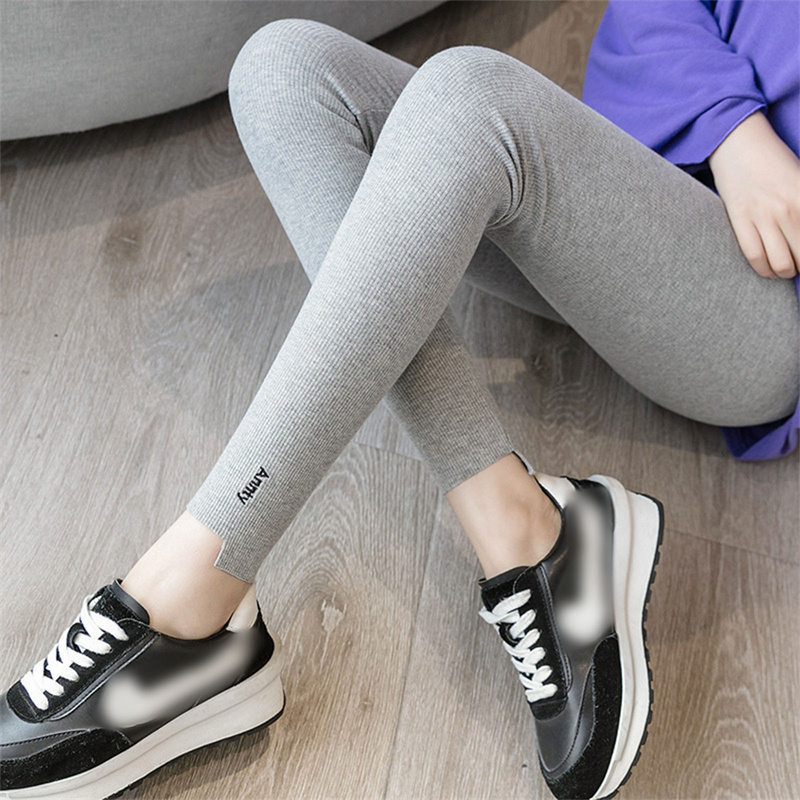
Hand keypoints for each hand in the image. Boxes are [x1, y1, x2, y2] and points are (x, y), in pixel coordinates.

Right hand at [708, 110, 799, 278]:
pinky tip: (768, 270)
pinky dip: (763, 269)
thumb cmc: (773, 160)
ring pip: (780, 262)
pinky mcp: (740, 219)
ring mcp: (762, 215)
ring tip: (786, 269)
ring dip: (785, 272)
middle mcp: (788, 209)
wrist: (738, 142)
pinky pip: (754, 255)